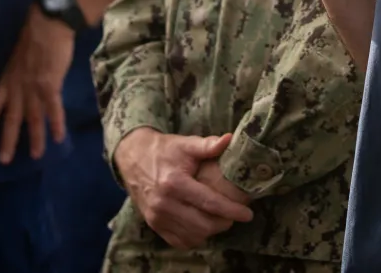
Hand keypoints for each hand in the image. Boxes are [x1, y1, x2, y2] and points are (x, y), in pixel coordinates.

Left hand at [0, 6, 72, 162]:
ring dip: (35, 138)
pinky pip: (53, 109)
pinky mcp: (50, 85)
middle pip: (11, 117)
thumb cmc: (35, 35)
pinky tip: (58, 138)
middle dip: (8, 139)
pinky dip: (56, 124)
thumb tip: (26, 79)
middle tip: (4, 160)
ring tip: (36, 156)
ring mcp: (33, 87)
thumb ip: (21, 71)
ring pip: (33, 118)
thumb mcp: (20, 55)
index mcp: (9, 77)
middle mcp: (18, 86)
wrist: (49, 24)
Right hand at [116, 128, 253, 249]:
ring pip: (193, 236)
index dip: (231, 210)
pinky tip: (203, 226)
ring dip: (211, 231)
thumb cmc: (163, 150)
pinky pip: (179, 241)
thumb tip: (229, 139)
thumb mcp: (184, 144)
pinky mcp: (153, 224)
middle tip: (235, 214)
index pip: (209, 203)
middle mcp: (163, 203)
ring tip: (221, 219)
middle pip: (203, 225)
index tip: (248, 213)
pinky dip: (195, 237)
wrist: (132, 158)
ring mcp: (157, 217)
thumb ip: (207, 145)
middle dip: (224, 222)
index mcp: (174, 183)